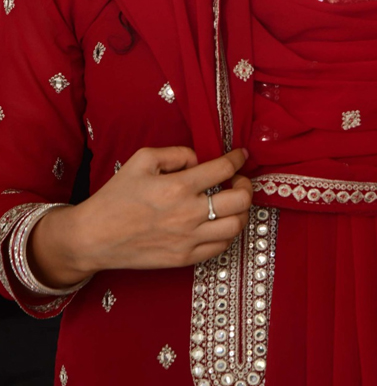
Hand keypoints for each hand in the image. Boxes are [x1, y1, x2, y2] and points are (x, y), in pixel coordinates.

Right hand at [30, 147, 251, 286]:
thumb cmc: (116, 195)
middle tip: (238, 180)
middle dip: (246, 186)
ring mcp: (188, 240)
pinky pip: (220, 247)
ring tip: (231, 201)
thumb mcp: (142, 159)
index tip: (241, 155)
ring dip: (241, 211)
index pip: (223, 169)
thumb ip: (177, 153)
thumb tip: (200, 160)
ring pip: (236, 226)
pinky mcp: (184, 259)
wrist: (94, 237)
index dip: (238, 159)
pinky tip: (218, 221)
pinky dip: (227, 232)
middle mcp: (188, 214)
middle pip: (240, 201)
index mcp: (178, 186)